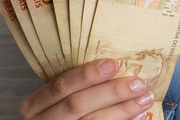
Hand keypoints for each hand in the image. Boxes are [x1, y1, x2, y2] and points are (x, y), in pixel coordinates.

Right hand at [19, 59, 153, 119]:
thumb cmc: (59, 117)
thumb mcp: (56, 103)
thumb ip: (76, 88)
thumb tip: (114, 66)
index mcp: (34, 106)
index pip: (60, 86)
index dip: (87, 74)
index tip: (113, 64)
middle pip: (77, 104)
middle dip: (111, 92)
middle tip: (138, 83)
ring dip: (123, 110)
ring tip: (144, 99)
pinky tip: (138, 117)